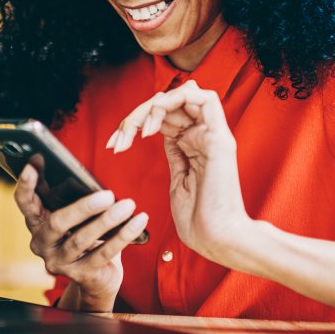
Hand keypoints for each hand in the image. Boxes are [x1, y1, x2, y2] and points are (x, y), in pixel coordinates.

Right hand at [13, 164, 148, 310]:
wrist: (97, 278)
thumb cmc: (87, 235)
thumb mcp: (76, 217)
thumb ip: (72, 198)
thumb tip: (89, 176)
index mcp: (37, 222)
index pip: (25, 203)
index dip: (26, 184)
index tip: (35, 162)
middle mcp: (42, 244)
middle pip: (57, 223)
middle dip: (83, 208)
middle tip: (108, 195)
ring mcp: (60, 262)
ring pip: (81, 239)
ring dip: (107, 221)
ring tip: (128, 205)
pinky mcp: (81, 275)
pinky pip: (104, 253)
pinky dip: (123, 235)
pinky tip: (138, 222)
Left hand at [107, 79, 247, 260]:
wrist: (218, 239)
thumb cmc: (199, 221)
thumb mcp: (178, 180)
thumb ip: (174, 154)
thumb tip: (163, 133)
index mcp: (196, 145)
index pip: (166, 116)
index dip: (137, 122)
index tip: (114, 144)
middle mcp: (205, 136)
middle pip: (170, 103)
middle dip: (138, 115)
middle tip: (120, 137)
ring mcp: (214, 135)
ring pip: (185, 94)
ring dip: (153, 106)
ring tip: (137, 130)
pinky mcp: (219, 138)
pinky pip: (205, 99)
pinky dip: (174, 101)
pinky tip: (154, 123)